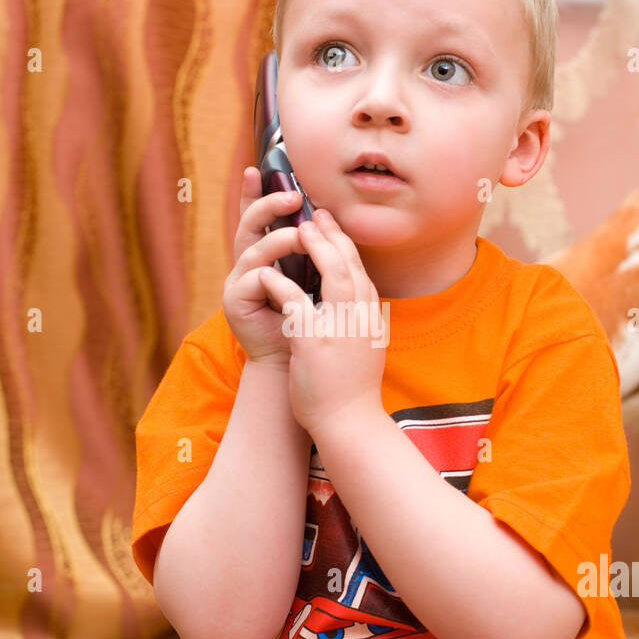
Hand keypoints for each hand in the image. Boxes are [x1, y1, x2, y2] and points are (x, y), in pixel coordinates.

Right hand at [222, 168, 306, 366]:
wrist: (301, 364)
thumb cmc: (313, 323)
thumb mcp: (318, 281)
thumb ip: (317, 254)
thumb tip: (330, 217)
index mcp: (269, 255)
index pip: (261, 218)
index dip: (256, 193)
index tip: (257, 168)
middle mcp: (250, 264)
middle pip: (250, 224)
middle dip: (268, 205)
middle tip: (293, 196)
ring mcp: (239, 281)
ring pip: (254, 249)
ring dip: (279, 239)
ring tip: (301, 235)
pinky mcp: (235, 302)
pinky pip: (252, 278)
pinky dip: (268, 273)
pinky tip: (279, 272)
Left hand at [258, 208, 386, 435]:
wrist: (350, 423)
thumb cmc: (351, 389)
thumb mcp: (364, 347)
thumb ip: (357, 320)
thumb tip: (351, 300)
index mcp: (371, 318)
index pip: (361, 271)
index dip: (345, 244)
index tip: (331, 226)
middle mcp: (361, 318)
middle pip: (351, 264)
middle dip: (332, 235)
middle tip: (315, 215)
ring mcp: (342, 329)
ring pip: (334, 274)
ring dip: (316, 248)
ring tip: (298, 229)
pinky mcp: (315, 342)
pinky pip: (296, 303)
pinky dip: (282, 285)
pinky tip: (268, 274)